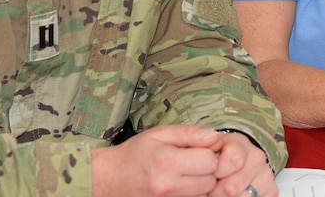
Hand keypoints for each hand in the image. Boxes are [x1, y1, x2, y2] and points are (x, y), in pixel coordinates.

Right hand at [91, 125, 275, 196]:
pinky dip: (193, 193)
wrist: (109, 178)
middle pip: (210, 181)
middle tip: (194, 162)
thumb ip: (189, 133)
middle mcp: (168, 186)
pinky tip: (183, 184)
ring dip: (201, 183)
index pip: (209, 161)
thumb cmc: (134, 154)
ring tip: (187, 173)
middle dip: (207, 170)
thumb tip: (215, 138)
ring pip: (204, 194)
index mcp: (167, 162)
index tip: (200, 150)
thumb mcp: (159, 134)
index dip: (209, 153)